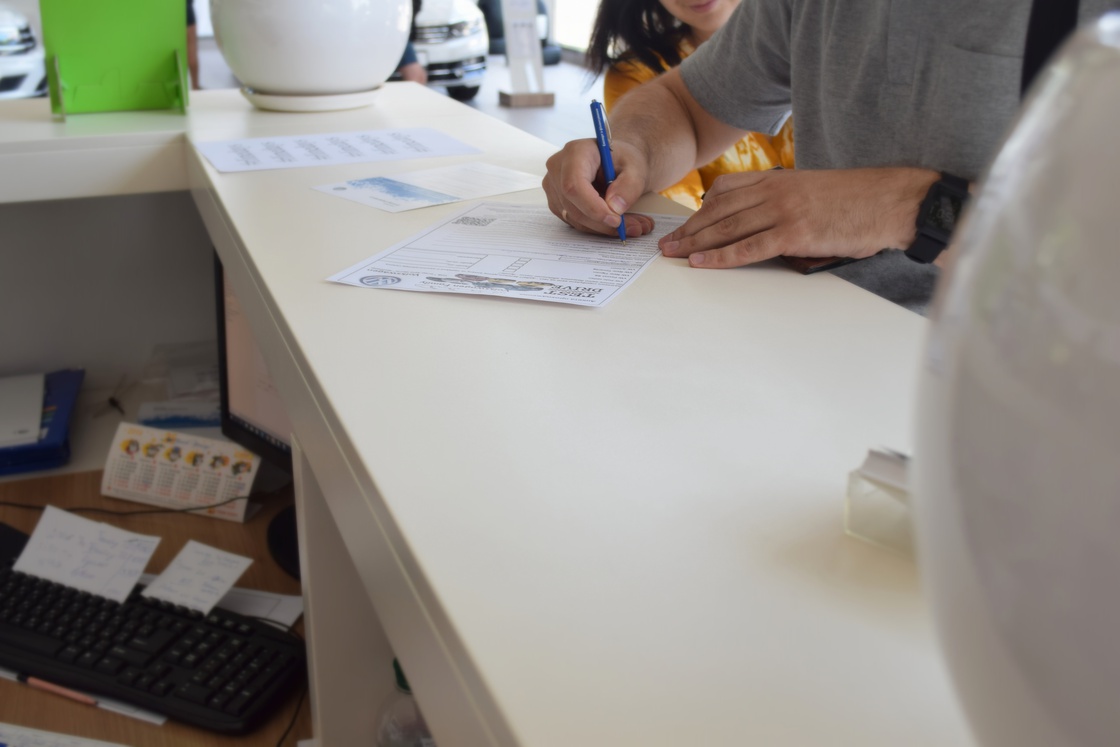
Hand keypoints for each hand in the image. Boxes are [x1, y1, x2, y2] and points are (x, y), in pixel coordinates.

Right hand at [543, 138, 655, 237]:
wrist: (617, 161)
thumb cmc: (623, 159)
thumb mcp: (636, 168)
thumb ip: (629, 186)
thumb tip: (615, 208)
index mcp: (575, 152)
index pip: (574, 185)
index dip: (593, 207)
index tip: (615, 219)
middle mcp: (558, 168)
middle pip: (573, 205)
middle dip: (603, 222)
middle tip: (633, 227)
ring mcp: (554, 186)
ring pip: (575, 218)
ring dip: (604, 227)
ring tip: (632, 225)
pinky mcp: (557, 202)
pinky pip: (575, 222)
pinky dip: (598, 226)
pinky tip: (616, 222)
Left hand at [658, 168, 939, 266]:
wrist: (893, 201)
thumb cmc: (860, 201)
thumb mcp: (815, 192)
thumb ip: (786, 203)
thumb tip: (766, 227)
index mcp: (779, 179)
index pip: (726, 191)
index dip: (700, 210)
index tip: (684, 224)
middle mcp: (775, 191)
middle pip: (719, 212)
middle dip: (688, 229)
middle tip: (666, 244)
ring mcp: (783, 211)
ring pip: (726, 229)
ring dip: (695, 243)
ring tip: (673, 255)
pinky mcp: (794, 233)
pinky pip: (748, 248)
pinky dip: (721, 257)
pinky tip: (702, 263)